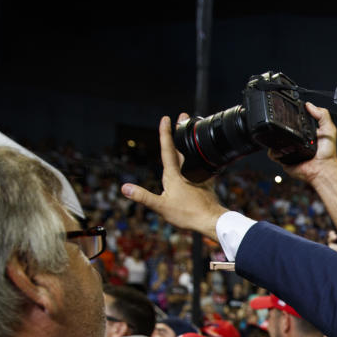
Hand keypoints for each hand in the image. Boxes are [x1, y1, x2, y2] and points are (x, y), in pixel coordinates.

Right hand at [121, 115, 229, 240]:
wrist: (211, 221)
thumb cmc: (187, 214)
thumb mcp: (161, 207)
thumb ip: (142, 196)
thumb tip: (124, 188)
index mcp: (174, 175)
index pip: (167, 149)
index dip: (165, 133)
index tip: (166, 118)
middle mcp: (186, 172)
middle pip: (182, 148)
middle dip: (180, 131)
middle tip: (182, 116)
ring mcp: (198, 177)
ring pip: (193, 156)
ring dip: (190, 143)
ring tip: (190, 133)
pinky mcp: (206, 184)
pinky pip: (203, 167)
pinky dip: (202, 159)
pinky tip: (205, 159)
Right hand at [275, 102, 336, 183]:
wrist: (323, 169)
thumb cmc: (327, 154)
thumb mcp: (329, 129)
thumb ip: (322, 115)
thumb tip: (310, 105)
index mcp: (304, 133)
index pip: (292, 122)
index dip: (288, 117)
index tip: (287, 113)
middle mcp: (295, 141)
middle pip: (281, 130)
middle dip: (279, 127)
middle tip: (284, 128)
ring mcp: (288, 150)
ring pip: (274, 141)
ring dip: (276, 139)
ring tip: (287, 141)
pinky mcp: (284, 159)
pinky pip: (273, 154)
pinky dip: (274, 151)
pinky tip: (282, 150)